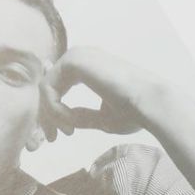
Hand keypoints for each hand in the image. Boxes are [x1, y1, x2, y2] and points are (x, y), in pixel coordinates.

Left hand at [39, 46, 161, 140]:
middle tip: (53, 138)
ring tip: (66, 131)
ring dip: (51, 115)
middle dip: (47, 116)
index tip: (58, 136)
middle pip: (48, 87)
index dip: (52, 114)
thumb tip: (66, 119)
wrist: (148, 103)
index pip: (56, 87)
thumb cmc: (133, 112)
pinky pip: (48, 88)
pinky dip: (54, 109)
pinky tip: (69, 123)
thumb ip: (81, 115)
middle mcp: (81, 57)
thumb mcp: (101, 118)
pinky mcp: (73, 60)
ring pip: (45, 89)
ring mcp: (76, 56)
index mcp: (88, 67)